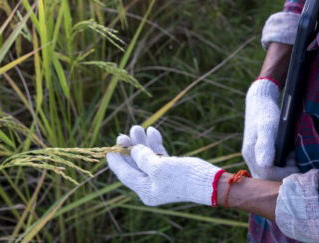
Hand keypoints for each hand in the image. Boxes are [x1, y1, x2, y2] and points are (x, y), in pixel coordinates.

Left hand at [106, 125, 221, 205]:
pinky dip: (154, 144)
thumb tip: (133, 150)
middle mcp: (152, 186)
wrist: (210, 183)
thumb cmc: (182, 177)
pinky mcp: (172, 170)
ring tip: (138, 127)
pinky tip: (153, 131)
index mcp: (146, 191)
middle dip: (130, 148)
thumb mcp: (158, 167)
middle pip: (135, 165)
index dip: (116, 161)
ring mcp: (162, 178)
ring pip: (146, 157)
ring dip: (142, 142)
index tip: (109, 149)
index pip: (125, 175)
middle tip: (124, 134)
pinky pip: (158, 155)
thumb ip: (142, 158)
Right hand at [242, 79, 299, 179]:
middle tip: (298, 164)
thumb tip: (264, 165)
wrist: (261, 102)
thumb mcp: (267, 126)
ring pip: (270, 175)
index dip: (284, 174)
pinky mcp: (261, 156)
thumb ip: (265, 145)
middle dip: (285, 175)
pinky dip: (283, 167)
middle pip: (268, 179)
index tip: (297, 166)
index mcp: (251, 154)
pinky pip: (272, 169)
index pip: (267, 175)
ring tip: (296, 160)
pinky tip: (292, 158)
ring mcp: (256, 158)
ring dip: (285, 172)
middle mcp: (252, 159)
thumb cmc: (266, 113)